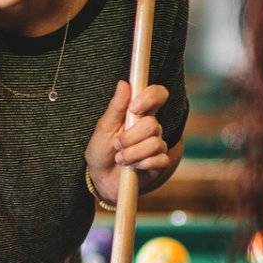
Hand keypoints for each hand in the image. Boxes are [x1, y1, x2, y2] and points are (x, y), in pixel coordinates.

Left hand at [84, 80, 169, 196]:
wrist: (101, 179)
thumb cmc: (102, 151)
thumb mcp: (103, 129)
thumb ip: (115, 108)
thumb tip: (123, 83)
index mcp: (139, 114)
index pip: (158, 95)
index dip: (150, 97)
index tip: (134, 108)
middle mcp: (151, 127)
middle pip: (153, 124)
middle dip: (130, 137)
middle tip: (117, 145)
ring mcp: (157, 145)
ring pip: (154, 143)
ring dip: (132, 154)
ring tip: (120, 159)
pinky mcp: (160, 163)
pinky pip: (159, 160)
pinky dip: (142, 164)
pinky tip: (133, 167)